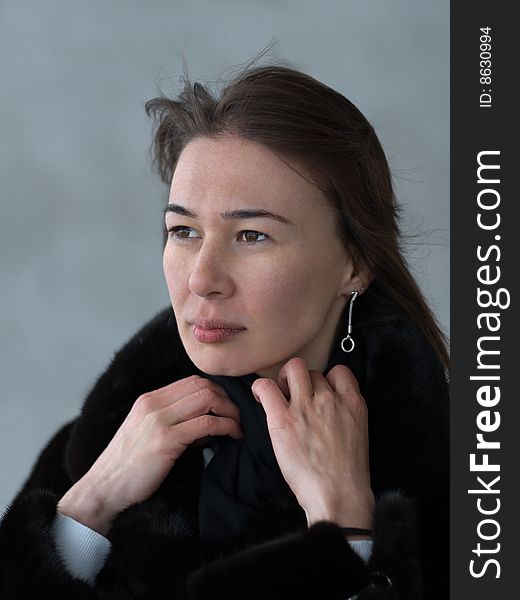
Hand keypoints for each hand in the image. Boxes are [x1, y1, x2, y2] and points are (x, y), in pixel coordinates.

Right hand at [58, 375, 242, 534]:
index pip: (192, 381)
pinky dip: (225, 426)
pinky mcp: (165, 440)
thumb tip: (207, 420)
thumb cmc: (128, 467)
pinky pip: (206, 423)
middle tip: (238, 417)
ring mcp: (158, 420)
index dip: (217, 391)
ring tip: (238, 427)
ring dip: (230, 412)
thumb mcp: (146, 433)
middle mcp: (153, 404)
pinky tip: (231, 435)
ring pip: (208, 399)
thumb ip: (172, 420)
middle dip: (227, 399)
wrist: (103, 489)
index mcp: (149, 400)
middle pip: (203, 386)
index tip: (228, 407)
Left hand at [251, 357, 373, 529]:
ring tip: (280, 395)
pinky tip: (260, 397)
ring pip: (292, 369)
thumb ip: (344, 413)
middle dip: (303, 381)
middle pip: (312, 371)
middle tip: (295, 396)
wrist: (338, 495)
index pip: (340, 371)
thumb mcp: (357, 433)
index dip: (327, 379)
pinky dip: (260, 388)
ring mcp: (306, 407)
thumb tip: (326, 406)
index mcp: (353, 403)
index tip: (319, 391)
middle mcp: (330, 400)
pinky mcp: (283, 419)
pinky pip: (266, 386)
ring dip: (284, 379)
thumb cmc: (347, 474)